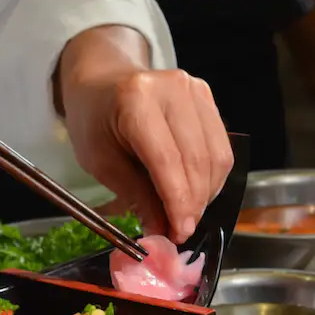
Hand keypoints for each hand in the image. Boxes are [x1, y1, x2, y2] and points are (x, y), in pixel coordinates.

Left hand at [57, 27, 232, 243]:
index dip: (178, 203)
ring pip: (217, 155)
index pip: (168, 161)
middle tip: (182, 231)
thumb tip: (162, 230)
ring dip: (206, 193)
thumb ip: (134, 195)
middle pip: (197, 159)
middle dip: (193, 204)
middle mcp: (171, 89)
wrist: (101, 80)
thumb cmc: (94, 121)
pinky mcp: (206, 95)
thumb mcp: (100, 162)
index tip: (179, 233)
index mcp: (136, 101)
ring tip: (187, 214)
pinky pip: (221, 146)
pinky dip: (211, 176)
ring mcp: (193, 89)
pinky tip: (195, 191)